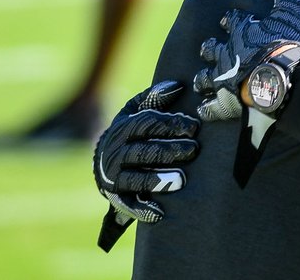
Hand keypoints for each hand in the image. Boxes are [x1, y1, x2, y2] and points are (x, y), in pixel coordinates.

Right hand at [93, 81, 198, 249]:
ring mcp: (115, 176)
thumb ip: (155, 98)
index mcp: (122, 129)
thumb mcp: (137, 112)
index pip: (145, 124)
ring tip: (181, 180)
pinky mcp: (117, 197)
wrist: (106, 162)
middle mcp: (116, 153)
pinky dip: (143, 209)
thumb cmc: (131, 133)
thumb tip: (178, 86)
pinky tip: (160, 212)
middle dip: (170, 150)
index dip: (169, 124)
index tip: (193, 127)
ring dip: (158, 179)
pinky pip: (129, 205)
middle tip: (193, 150)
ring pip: (136, 178)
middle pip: (144, 151)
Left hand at [193, 0, 299, 121]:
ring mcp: (223, 78)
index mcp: (241, 31)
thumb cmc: (286, 45)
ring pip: (207, 77)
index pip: (232, 21)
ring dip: (204, 79)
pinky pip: (212, 106)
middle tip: (207, 48)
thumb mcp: (290, 14)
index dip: (230, 20)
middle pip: (212, 49)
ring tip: (200, 81)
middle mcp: (227, 53)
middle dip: (209, 48)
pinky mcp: (226, 102)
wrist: (280, 79)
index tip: (226, 20)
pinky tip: (204, 109)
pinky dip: (207, 108)